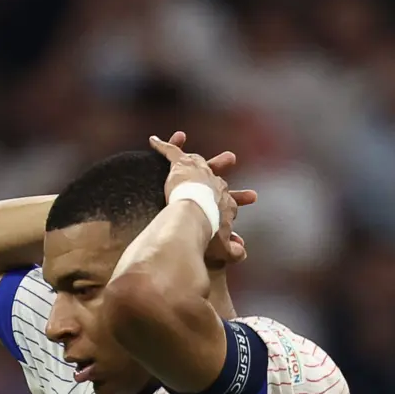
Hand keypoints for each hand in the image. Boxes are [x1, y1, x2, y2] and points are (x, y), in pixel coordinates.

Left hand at [151, 132, 255, 268]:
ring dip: (196, 153)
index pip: (229, 202)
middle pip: (218, 177)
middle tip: (231, 158)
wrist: (194, 217)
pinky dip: (163, 145)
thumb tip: (242, 254)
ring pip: (198, 159)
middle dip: (222, 167)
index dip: (230, 203)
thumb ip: (233, 251)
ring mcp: (199, 171)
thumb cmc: (207, 233)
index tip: (232, 207)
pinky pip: (171, 152)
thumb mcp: (222, 246)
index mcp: (225, 202)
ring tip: (187, 139)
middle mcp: (215, 183)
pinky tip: (152, 140)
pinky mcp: (182, 164)